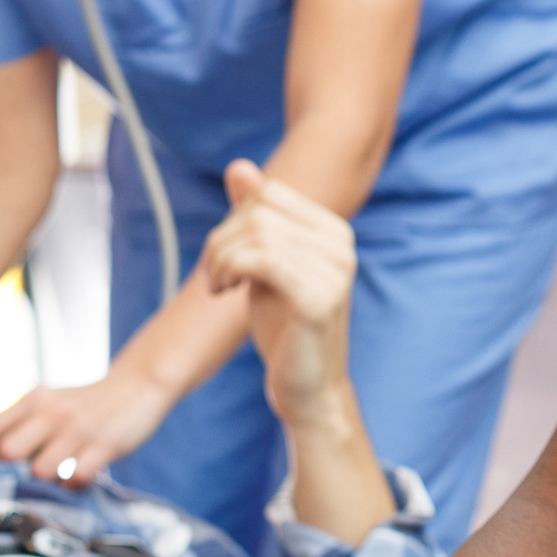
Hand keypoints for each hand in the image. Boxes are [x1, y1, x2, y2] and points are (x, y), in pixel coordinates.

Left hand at [0, 361, 177, 482]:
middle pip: (9, 450)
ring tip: (65, 466)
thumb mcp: (44, 406)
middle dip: (14, 466)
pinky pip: (76, 478)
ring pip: (42, 470)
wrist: (138, 386)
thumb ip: (9, 429)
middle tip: (33, 463)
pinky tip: (83, 471)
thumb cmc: (81, 405)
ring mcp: (77, 429)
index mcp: (31, 401)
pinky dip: (75, 483)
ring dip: (49, 478)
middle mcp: (50, 412)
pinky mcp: (104, 445)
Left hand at [198, 159, 358, 424]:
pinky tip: (227, 292)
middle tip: (216, 278)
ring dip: (221, 258)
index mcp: (333, 231)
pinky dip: (231, 269)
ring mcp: (334, 270)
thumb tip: (240, 167)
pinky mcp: (318, 298)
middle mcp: (341, 245)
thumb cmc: (285, 328)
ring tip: (219, 286)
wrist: (307, 389)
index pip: (269, 193)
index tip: (226, 258)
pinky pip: (262, 259)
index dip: (234, 219)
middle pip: (259, 210)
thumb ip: (255, 218)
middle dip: (221, 239)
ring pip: (256, 232)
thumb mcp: (264, 265)